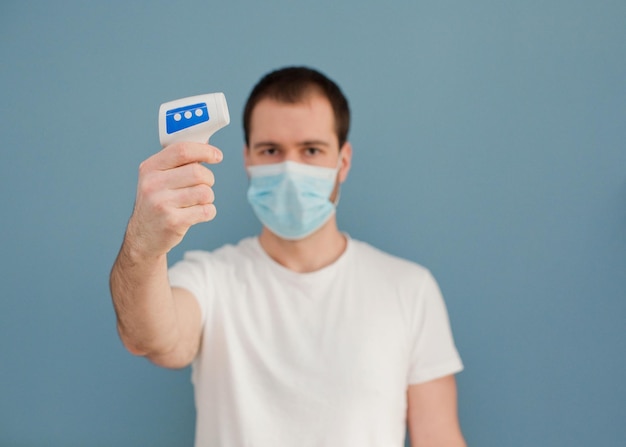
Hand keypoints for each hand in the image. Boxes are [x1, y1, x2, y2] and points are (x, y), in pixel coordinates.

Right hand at [125, 142, 222, 257]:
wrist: (142, 237)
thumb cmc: (157, 203)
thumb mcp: (158, 178)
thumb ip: (179, 163)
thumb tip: (207, 146)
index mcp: (150, 168)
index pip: (182, 150)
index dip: (204, 150)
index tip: (216, 156)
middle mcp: (153, 184)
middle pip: (198, 172)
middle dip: (208, 179)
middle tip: (204, 186)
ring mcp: (161, 203)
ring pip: (205, 192)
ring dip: (208, 198)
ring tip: (196, 202)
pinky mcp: (173, 222)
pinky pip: (206, 211)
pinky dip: (208, 212)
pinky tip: (197, 213)